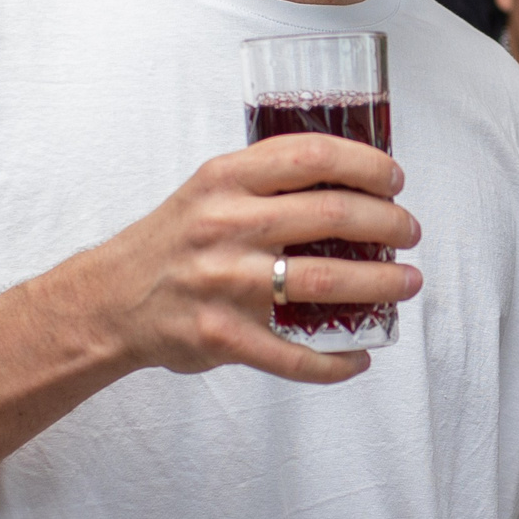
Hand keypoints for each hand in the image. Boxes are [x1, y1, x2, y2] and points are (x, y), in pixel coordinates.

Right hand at [95, 133, 421, 383]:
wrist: (109, 301)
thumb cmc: (171, 243)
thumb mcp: (208, 190)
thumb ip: (265, 181)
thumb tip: (348, 178)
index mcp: (225, 181)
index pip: (312, 156)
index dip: (366, 165)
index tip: (394, 178)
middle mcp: (226, 226)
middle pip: (333, 215)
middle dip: (389, 223)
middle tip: (410, 232)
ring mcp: (226, 284)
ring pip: (328, 281)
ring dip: (382, 284)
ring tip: (407, 283)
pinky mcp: (224, 336)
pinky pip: (295, 355)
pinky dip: (337, 361)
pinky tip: (359, 356)